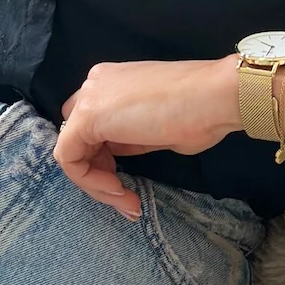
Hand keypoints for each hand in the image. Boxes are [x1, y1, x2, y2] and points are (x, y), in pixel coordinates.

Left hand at [53, 57, 242, 216]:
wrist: (215, 98)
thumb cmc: (200, 113)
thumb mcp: (156, 130)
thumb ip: (129, 137)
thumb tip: (117, 152)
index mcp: (114, 82)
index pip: (91, 125)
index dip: (104, 160)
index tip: (127, 184)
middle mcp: (96, 85)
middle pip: (77, 136)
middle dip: (96, 172)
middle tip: (123, 195)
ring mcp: (90, 98)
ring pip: (71, 149)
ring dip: (96, 183)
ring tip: (126, 202)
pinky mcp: (87, 117)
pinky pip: (69, 157)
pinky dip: (90, 182)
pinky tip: (119, 192)